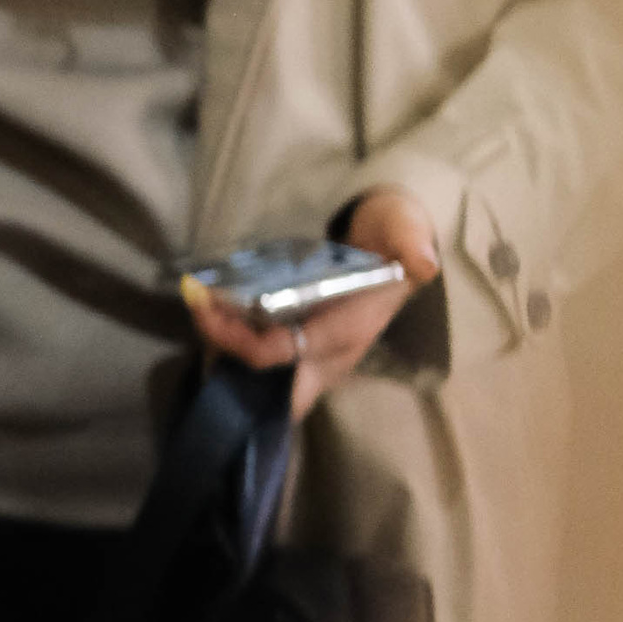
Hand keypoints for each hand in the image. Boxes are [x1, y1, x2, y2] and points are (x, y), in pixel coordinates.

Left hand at [182, 192, 441, 420]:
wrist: (398, 240)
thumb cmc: (395, 236)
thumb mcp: (405, 229)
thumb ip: (410, 241)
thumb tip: (422, 262)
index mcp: (350, 332)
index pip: (286, 353)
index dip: (240, 340)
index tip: (206, 304)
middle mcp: (331, 355)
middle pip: (275, 391)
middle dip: (229, 365)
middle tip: (200, 318)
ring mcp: (317, 355)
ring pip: (265, 380)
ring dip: (226, 352)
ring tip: (200, 309)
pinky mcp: (304, 345)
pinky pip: (265, 361)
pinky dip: (235, 344)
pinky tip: (213, 314)